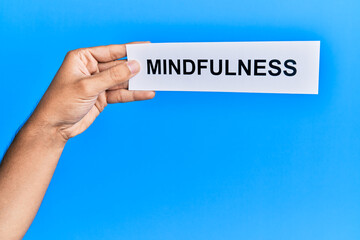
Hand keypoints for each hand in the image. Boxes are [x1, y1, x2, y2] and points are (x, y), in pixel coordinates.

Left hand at [31, 42, 154, 140]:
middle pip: (118, 66)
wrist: (54, 128)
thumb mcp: (88, 87)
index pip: (110, 51)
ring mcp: (98, 84)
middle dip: (135, 68)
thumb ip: (113, 76)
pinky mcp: (103, 97)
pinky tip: (146, 93)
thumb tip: (134, 66)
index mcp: (82, 58)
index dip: (129, 49)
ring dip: (137, 82)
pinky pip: (121, 94)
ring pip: (122, 81)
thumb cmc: (61, 102)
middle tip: (153, 66)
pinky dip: (133, 94)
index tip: (145, 47)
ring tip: (154, 81)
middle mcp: (91, 69)